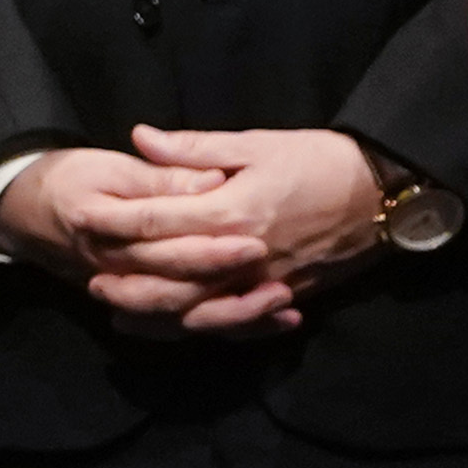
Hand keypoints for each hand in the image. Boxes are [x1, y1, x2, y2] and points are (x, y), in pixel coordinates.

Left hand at [0, 131, 385, 333]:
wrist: (385, 192)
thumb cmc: (320, 159)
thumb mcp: (256, 143)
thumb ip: (195, 148)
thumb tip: (141, 138)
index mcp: (232, 211)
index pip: (158, 223)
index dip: (116, 223)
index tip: (83, 221)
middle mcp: (243, 256)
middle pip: (171, 278)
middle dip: (128, 281)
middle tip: (90, 280)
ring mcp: (265, 282)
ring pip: (199, 310)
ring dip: (157, 315)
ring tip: (121, 314)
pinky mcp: (284, 296)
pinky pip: (235, 323)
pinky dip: (203, 329)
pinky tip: (179, 329)